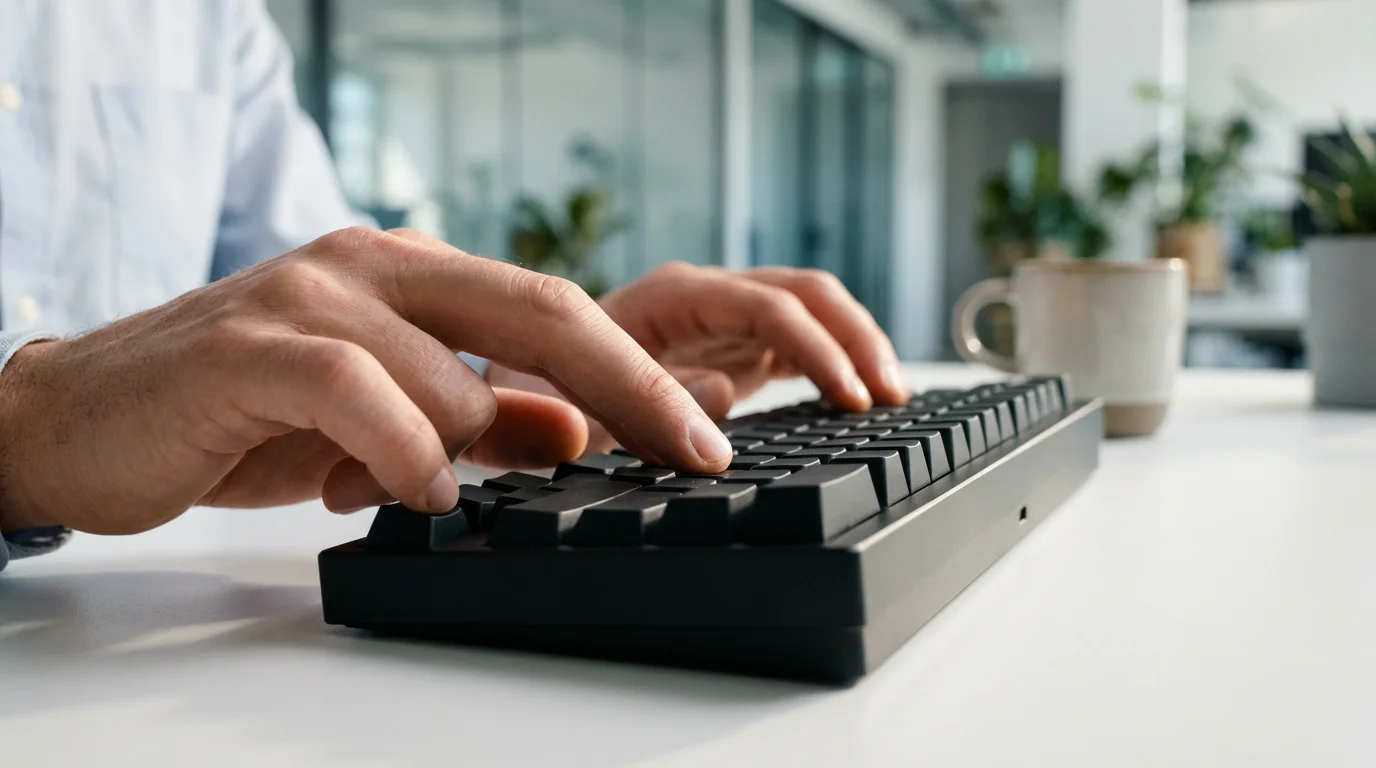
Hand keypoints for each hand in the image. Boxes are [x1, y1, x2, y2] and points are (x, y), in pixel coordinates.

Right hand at [0, 228, 732, 535]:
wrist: (87, 417)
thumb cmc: (242, 416)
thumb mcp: (385, 421)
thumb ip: (481, 420)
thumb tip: (575, 433)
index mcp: (412, 276)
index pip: (554, 311)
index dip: (638, 374)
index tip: (702, 435)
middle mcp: (372, 267)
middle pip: (541, 311)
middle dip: (630, 388)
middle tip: (692, 451)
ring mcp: (311, 297)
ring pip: (452, 374)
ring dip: (466, 451)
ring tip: (425, 488)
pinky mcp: (251, 347)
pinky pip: (364, 396)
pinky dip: (403, 454)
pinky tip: (410, 490)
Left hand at [488, 262, 907, 452]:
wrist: (518, 387)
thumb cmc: (535, 393)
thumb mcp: (568, 405)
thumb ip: (635, 401)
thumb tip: (719, 396)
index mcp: (666, 299)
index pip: (762, 306)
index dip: (812, 348)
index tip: (847, 399)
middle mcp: (702, 298)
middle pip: (802, 293)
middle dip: (853, 338)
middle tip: (889, 397)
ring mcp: (721, 320)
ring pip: (810, 310)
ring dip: (856, 346)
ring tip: (893, 398)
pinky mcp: (732, 348)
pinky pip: (799, 342)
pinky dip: (836, 364)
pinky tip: (861, 399)